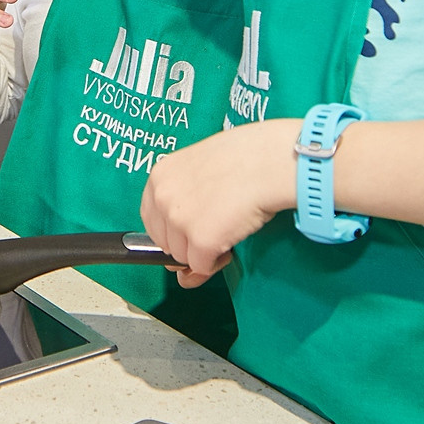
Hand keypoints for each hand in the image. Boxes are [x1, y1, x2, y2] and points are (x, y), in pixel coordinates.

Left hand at [138, 120, 299, 286]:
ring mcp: (179, 220)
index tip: (190, 227)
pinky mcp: (201, 240)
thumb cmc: (247, 156)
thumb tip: (180, 254)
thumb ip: (187, 201)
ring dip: (204, 252)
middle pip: (166, 243)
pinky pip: (202, 266)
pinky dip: (217, 262)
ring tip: (228, 227)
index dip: (172, 229)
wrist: (271, 161)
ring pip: (183, 257)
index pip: (152, 219)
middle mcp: (163, 198)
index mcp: (160, 176)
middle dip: (188, 243)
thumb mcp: (204, 169)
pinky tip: (232, 239)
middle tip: (215, 227)